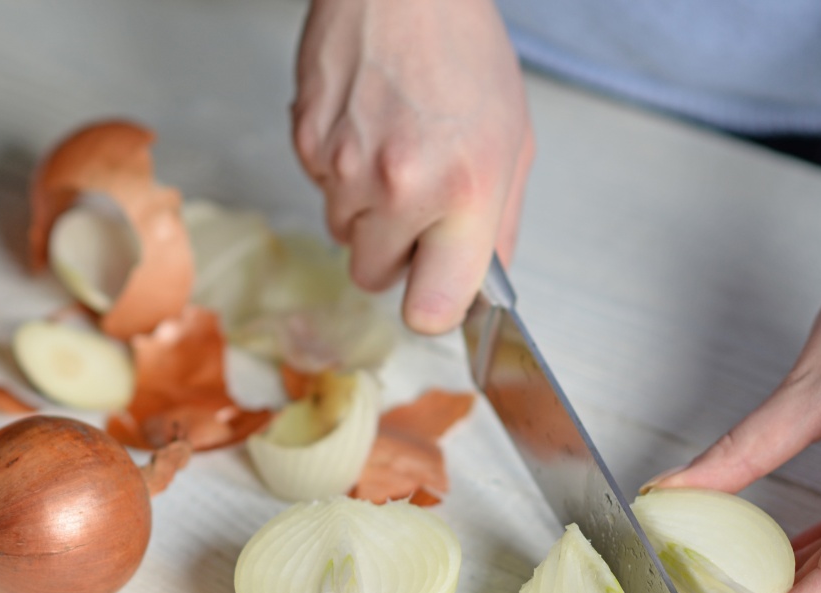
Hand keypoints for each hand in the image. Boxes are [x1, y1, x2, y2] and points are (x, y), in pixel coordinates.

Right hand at [291, 0, 533, 333]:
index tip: (437, 293)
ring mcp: (346, 166)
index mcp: (465, 192)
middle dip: (395, 254)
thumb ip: (499, 227)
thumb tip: (483, 285)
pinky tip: (367, 130)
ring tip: (394, 152)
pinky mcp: (307, 143)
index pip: (431, 309)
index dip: (432, 307)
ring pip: (344, 235)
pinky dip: (341, 174)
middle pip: (374, 278)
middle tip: (418, 208)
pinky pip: (321, 191)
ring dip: (366, 212)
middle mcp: (401, 187)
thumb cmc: (464, 54)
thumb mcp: (513, 144)